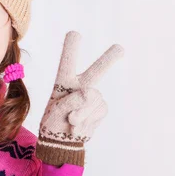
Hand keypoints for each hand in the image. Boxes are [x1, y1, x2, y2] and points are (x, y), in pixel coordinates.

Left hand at [35, 31, 123, 166]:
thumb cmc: (54, 124)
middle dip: (109, 59)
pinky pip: (98, 111)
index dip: (71, 49)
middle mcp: (80, 86)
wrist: (62, 142)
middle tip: (120, 48)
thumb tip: (89, 93)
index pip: (67, 63)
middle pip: (97, 70)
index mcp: (63, 82)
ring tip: (71, 122)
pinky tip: (80, 125)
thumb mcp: (56, 112)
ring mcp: (92, 97)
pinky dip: (88, 120)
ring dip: (81, 113)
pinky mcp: (100, 108)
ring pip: (93, 99)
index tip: (75, 33)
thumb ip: (71, 101)